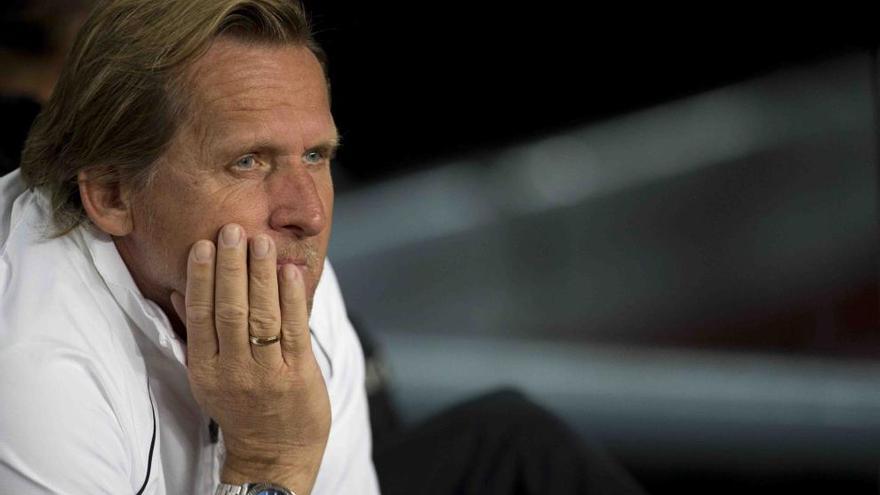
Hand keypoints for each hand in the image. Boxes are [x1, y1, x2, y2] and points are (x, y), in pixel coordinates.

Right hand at [170, 223, 329, 494]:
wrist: (274, 454)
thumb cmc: (241, 408)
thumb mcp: (207, 377)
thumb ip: (195, 335)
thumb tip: (177, 292)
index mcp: (206, 369)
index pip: (200, 315)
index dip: (201, 279)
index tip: (203, 245)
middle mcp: (233, 370)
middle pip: (230, 311)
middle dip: (231, 268)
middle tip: (232, 230)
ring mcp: (267, 373)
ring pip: (261, 317)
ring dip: (261, 275)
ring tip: (261, 241)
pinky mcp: (298, 375)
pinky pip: (293, 330)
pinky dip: (292, 298)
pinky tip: (290, 271)